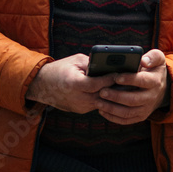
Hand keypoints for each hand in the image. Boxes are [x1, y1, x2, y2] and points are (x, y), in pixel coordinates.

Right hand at [25, 49, 168, 121]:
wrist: (42, 86)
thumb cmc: (59, 69)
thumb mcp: (75, 61)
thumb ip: (92, 63)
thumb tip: (109, 64)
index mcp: (74, 84)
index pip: (98, 84)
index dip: (110, 79)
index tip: (122, 73)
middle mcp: (77, 98)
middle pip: (103, 95)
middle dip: (117, 88)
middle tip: (130, 81)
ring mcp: (79, 106)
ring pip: (102, 102)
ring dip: (113, 96)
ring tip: (126, 87)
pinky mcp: (81, 110)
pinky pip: (96, 104)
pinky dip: (105, 98)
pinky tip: (114, 92)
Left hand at [95, 49, 168, 124]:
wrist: (161, 89)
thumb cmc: (153, 70)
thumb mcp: (157, 60)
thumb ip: (152, 57)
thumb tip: (143, 61)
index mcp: (154, 82)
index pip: (142, 81)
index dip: (129, 79)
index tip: (116, 77)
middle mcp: (151, 97)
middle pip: (133, 99)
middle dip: (116, 96)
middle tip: (102, 92)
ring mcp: (146, 109)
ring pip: (128, 112)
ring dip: (112, 108)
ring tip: (98, 102)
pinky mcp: (140, 117)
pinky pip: (126, 120)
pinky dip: (113, 117)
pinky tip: (101, 111)